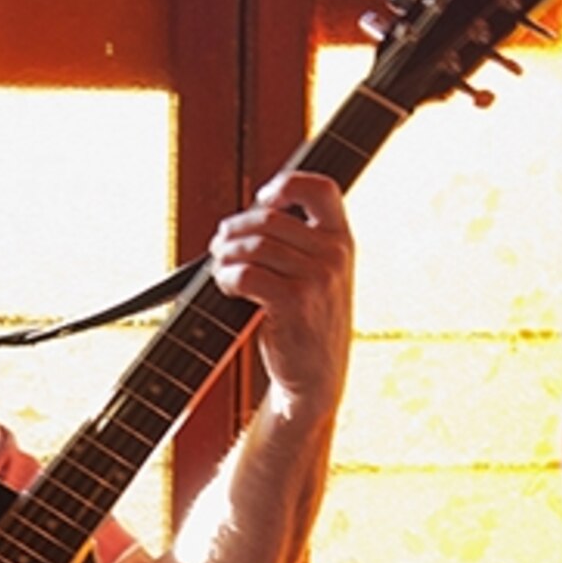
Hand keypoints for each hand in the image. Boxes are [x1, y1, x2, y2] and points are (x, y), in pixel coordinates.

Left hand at [209, 172, 352, 410]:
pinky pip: (246, 273)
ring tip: (219, 269)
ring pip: (253, 246)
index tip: (262, 200)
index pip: (321, 189)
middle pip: (269, 219)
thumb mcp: (319, 277)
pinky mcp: (294, 302)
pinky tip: (226, 287)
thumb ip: (298, 244)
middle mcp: (334, 254)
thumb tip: (244, 219)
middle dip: (234, 230)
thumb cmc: (307, 324)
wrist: (315, 378)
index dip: (287, 184)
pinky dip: (226, 277)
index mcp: (343, 240)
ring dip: (225, 256)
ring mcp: (317, 278)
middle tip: (219, 246)